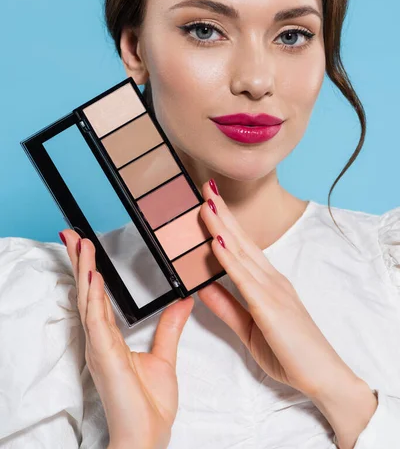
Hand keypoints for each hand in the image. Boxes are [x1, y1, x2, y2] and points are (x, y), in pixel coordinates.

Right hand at [60, 229, 193, 448]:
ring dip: (84, 272)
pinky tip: (93, 278)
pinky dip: (94, 299)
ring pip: (88, 301)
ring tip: (81, 245)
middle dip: (80, 263)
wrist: (149, 436)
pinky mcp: (104, 357)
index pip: (98, 296)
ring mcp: (100, 347)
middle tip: (75, 234)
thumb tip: (183, 300)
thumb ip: (170, 327)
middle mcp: (101, 339)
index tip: (88, 246)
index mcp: (111, 338)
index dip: (91, 271)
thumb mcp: (164, 356)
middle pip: (88, 293)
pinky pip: (97, 322)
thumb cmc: (150, 404)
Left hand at [198, 181, 360, 400]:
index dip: (224, 224)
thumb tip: (202, 287)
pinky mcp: (270, 307)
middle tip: (205, 187)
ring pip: (241, 253)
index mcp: (267, 283)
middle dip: (221, 213)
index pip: (241, 247)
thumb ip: (226, 307)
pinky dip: (229, 260)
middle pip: (240, 241)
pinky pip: (245, 279)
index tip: (209, 203)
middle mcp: (271, 279)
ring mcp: (272, 290)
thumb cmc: (290, 352)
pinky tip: (218, 243)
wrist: (323, 377)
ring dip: (221, 227)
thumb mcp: (249, 328)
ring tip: (205, 204)